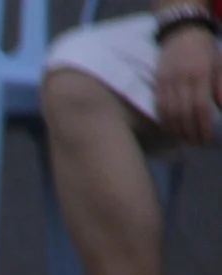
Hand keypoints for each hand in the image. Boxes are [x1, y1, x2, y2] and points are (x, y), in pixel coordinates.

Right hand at [153, 23, 218, 145]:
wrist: (181, 33)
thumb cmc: (205, 50)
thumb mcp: (219, 63)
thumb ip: (221, 85)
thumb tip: (221, 108)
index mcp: (200, 75)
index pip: (200, 107)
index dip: (203, 126)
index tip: (207, 138)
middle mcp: (181, 81)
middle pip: (183, 114)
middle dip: (190, 132)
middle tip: (197, 144)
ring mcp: (167, 83)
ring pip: (169, 114)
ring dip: (177, 130)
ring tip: (185, 140)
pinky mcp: (158, 85)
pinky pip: (159, 108)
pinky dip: (165, 122)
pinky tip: (171, 130)